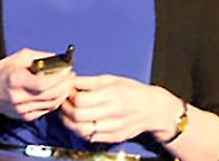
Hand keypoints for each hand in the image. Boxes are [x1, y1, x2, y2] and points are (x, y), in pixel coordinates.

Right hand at [0, 48, 75, 121]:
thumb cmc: (4, 71)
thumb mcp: (20, 57)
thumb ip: (41, 57)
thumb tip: (61, 59)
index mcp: (15, 80)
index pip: (42, 83)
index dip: (59, 78)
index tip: (67, 69)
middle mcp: (18, 97)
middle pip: (50, 95)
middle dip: (66, 85)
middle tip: (72, 75)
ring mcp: (21, 110)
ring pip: (52, 104)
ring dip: (64, 93)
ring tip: (68, 83)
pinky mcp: (25, 117)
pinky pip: (47, 110)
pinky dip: (57, 101)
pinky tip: (59, 92)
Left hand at [61, 75, 180, 142]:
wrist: (153, 109)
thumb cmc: (133, 91)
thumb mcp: (113, 80)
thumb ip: (90, 81)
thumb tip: (71, 80)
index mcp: (112, 95)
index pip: (80, 100)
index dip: (69, 96)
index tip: (67, 92)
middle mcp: (112, 113)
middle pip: (77, 116)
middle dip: (65, 110)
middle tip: (64, 103)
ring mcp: (112, 128)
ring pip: (81, 130)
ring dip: (69, 123)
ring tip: (69, 114)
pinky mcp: (113, 138)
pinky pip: (89, 138)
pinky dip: (81, 131)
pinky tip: (81, 123)